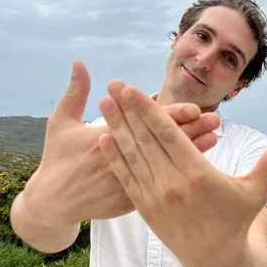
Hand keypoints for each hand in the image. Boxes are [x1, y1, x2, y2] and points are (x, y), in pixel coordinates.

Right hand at [19, 60, 220, 231]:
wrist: (52, 203)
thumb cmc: (57, 159)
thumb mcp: (61, 122)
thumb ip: (75, 92)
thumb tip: (79, 63)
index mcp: (107, 138)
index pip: (146, 125)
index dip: (172, 116)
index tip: (195, 109)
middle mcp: (122, 161)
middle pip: (162, 143)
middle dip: (191, 130)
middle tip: (215, 120)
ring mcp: (128, 183)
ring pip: (166, 165)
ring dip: (191, 152)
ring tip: (214, 138)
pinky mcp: (132, 202)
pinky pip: (160, 187)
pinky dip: (179, 176)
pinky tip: (198, 168)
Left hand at [97, 82, 266, 266]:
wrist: (215, 259)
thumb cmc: (236, 220)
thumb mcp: (255, 192)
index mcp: (198, 175)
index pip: (168, 134)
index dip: (148, 110)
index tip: (132, 89)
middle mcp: (172, 184)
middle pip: (144, 140)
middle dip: (126, 110)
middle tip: (112, 86)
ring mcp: (156, 197)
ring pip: (132, 156)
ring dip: (116, 128)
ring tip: (102, 105)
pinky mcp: (145, 209)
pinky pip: (126, 178)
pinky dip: (114, 158)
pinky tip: (103, 139)